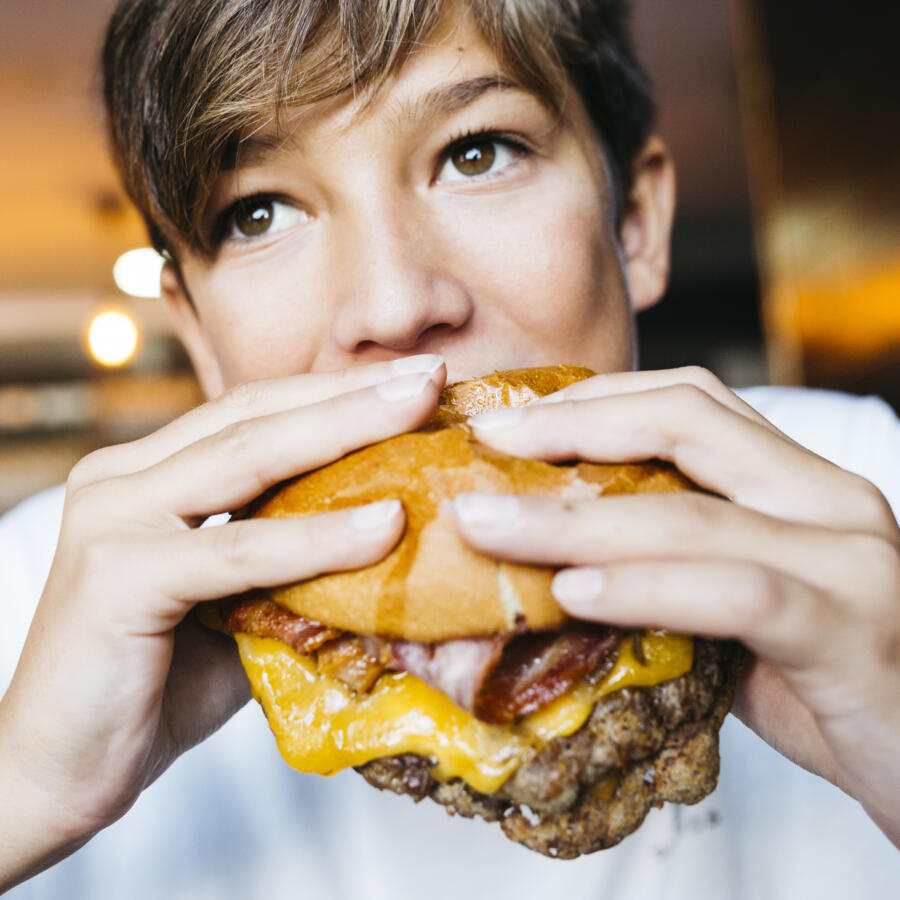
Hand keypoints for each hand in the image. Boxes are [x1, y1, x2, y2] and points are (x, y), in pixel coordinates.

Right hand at [0, 354, 444, 889]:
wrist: (56, 774)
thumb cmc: (156, 687)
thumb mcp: (236, 606)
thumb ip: (292, 566)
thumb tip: (392, 543)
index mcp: (148, 475)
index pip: (255, 413)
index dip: (334, 392)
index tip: (412, 379)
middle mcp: (122, 478)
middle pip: (255, 415)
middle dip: (350, 392)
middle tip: (431, 371)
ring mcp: (112, 518)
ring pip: (246, 459)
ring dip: (344, 429)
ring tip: (420, 409)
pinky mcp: (116, 574)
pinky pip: (237, 550)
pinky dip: (316, 537)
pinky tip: (384, 524)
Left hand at [453, 367, 899, 845]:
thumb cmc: (817, 676)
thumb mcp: (734, 601)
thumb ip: (667, 564)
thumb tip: (548, 557)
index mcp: (794, 479)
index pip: (686, 400)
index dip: (589, 400)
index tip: (503, 420)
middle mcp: (826, 498)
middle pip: (685, 423)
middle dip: (568, 430)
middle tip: (481, 444)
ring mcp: (847, 560)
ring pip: (692, 512)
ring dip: (574, 518)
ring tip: (487, 524)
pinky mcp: (850, 630)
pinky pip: (736, 593)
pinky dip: (647, 587)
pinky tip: (576, 592)